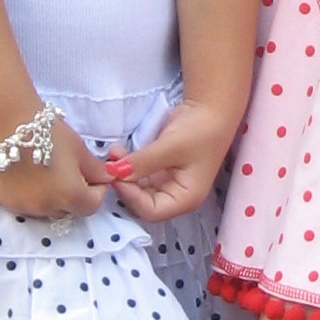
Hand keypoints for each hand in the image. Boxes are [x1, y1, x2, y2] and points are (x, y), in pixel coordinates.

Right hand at [0, 122, 110, 221]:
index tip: (95, 177)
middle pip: (67, 210)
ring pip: (44, 209)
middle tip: (70, 173)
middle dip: (73, 196)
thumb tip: (108, 177)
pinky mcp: (2, 200)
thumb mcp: (79, 148)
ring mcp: (21, 206)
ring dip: (50, 198)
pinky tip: (26, 175)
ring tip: (47, 173)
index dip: (97, 192)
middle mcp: (45, 207)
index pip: (91, 206)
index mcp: (69, 196)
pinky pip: (22, 203)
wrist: (6, 122)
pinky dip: (29, 194)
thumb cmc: (49, 132)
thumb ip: (95, 169)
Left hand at [105, 98, 238, 226]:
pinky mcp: (160, 170)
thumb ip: (142, 163)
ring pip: (137, 189)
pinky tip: (118, 153)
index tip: (116, 175)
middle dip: (124, 186)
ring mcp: (167, 183)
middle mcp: (175, 195)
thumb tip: (113, 172)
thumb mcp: (170, 147)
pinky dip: (128, 166)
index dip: (131, 196)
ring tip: (112, 155)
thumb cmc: (199, 131)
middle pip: (142, 202)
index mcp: (185, 199)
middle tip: (109, 165)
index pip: (151, 211)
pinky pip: (139, 175)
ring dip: (123, 174)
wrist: (210, 108)